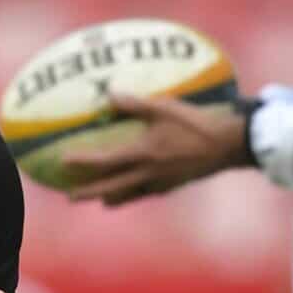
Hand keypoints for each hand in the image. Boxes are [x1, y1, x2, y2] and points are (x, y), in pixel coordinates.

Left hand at [65, 94, 246, 205]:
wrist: (229, 146)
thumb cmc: (197, 123)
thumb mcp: (165, 107)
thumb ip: (135, 103)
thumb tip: (109, 94)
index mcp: (143, 155)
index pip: (105, 162)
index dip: (83, 162)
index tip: (63, 162)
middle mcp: (148, 175)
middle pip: (110, 189)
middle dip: (89, 193)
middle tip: (69, 196)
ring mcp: (161, 184)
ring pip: (129, 195)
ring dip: (111, 196)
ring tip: (100, 198)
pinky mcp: (174, 186)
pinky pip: (146, 193)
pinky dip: (134, 192)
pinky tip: (135, 187)